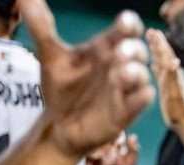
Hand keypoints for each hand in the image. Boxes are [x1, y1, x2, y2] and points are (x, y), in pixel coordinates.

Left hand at [19, 0, 154, 159]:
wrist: (59, 124)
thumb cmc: (62, 87)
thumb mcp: (49, 56)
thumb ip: (41, 27)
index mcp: (105, 48)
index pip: (125, 30)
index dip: (129, 24)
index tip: (124, 21)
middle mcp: (119, 65)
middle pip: (138, 51)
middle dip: (133, 48)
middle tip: (120, 50)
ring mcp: (124, 88)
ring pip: (142, 75)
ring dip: (136, 72)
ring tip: (121, 72)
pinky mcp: (126, 111)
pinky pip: (141, 101)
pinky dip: (141, 97)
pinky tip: (137, 94)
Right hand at [146, 29, 183, 131]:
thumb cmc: (179, 108)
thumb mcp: (174, 92)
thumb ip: (173, 76)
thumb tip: (174, 60)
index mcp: (173, 73)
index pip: (165, 53)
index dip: (159, 42)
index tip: (152, 31)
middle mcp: (172, 74)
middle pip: (163, 54)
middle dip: (157, 43)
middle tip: (150, 31)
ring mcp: (169, 80)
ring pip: (160, 62)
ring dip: (155, 51)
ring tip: (150, 41)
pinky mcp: (166, 87)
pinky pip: (159, 73)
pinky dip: (155, 65)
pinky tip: (151, 63)